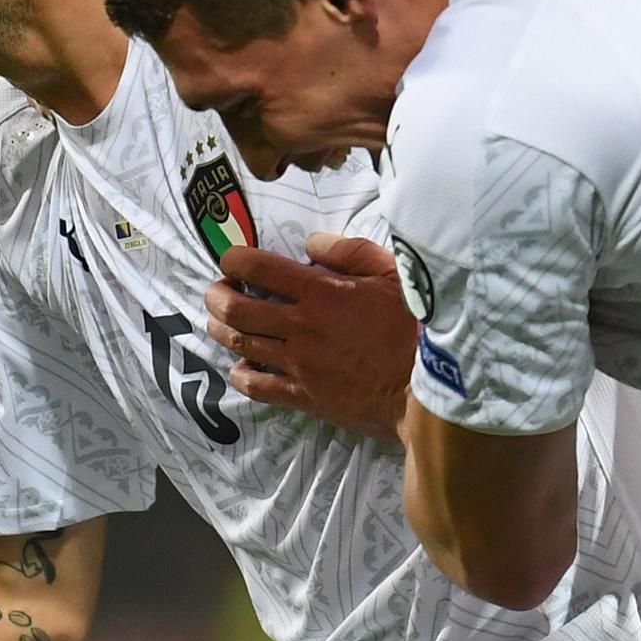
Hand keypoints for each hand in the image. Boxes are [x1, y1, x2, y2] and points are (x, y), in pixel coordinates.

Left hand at [204, 236, 417, 441]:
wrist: (425, 389)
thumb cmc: (415, 328)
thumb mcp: (394, 276)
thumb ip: (351, 253)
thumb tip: (312, 245)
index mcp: (321, 293)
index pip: (260, 268)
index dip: (235, 259)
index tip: (231, 260)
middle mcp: (301, 327)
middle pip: (237, 308)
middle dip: (216, 295)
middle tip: (215, 290)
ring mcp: (299, 363)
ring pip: (240, 344)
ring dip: (221, 330)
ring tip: (217, 321)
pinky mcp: (303, 395)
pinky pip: (257, 386)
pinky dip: (241, 375)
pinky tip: (240, 367)